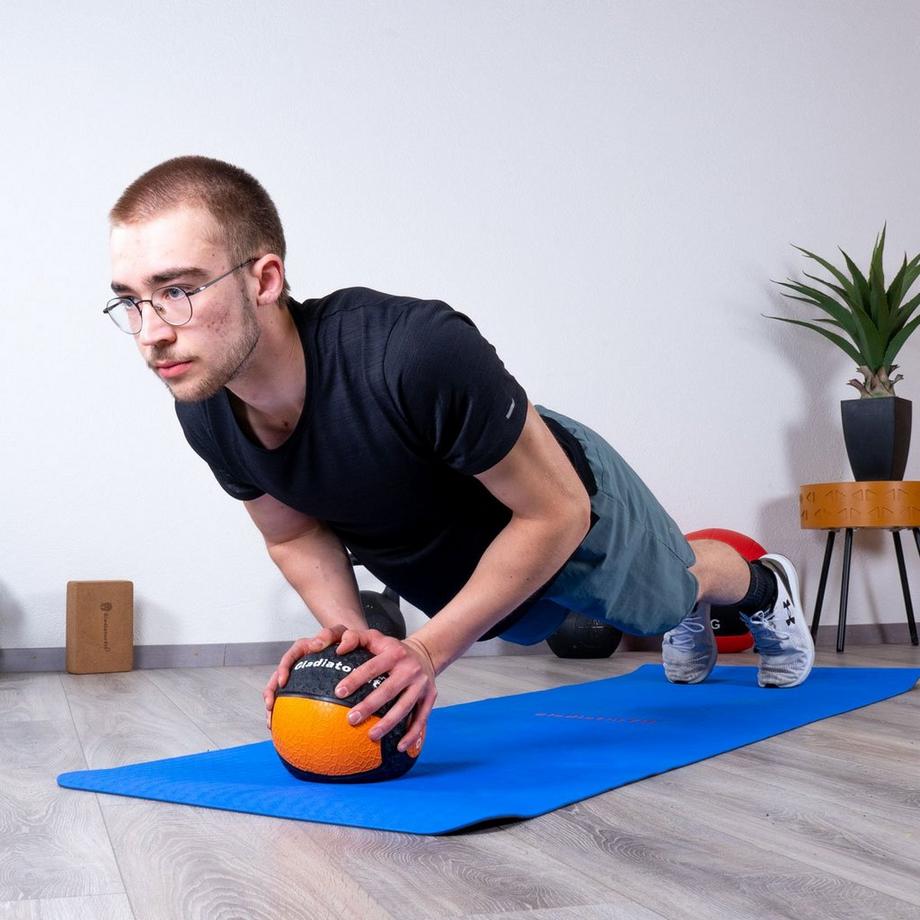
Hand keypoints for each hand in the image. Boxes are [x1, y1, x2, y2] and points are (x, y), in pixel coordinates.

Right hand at [263, 624, 350, 728]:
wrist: (351, 648)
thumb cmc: (344, 640)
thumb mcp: (339, 632)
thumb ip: (328, 635)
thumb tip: (315, 644)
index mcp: (303, 649)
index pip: (289, 657)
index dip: (283, 670)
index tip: (283, 683)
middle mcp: (298, 662)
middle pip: (277, 677)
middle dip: (270, 692)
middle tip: (270, 706)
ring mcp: (299, 675)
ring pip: (280, 691)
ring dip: (273, 706)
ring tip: (271, 722)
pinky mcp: (304, 687)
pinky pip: (293, 700)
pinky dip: (288, 713)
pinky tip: (287, 728)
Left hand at [332, 628, 437, 753]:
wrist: (424, 653)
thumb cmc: (392, 649)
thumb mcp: (376, 637)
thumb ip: (355, 638)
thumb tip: (338, 649)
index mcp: (394, 653)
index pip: (372, 667)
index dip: (355, 679)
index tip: (338, 692)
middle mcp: (410, 669)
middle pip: (388, 690)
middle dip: (369, 706)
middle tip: (351, 720)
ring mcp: (422, 684)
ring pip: (405, 707)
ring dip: (388, 723)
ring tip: (371, 736)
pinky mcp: (430, 697)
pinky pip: (422, 718)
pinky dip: (412, 734)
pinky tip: (399, 746)